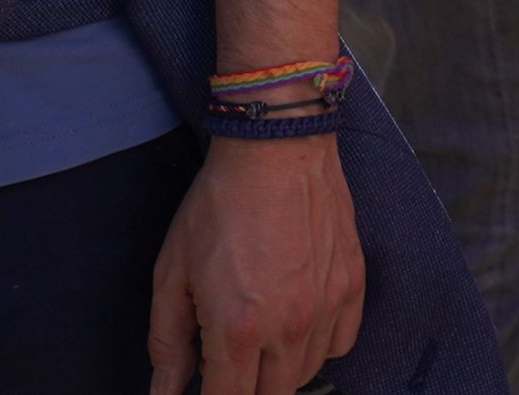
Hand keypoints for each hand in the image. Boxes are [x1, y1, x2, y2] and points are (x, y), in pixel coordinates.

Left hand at [147, 135, 363, 394]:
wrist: (276, 149)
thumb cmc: (218, 206)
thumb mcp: (172, 274)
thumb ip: (167, 343)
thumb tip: (165, 391)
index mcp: (238, 329)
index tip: (204, 387)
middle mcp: (290, 326)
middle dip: (244, 389)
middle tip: (226, 365)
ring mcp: (327, 305)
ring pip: (308, 372)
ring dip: (280, 372)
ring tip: (258, 344)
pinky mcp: (353, 282)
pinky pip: (342, 341)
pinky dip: (320, 346)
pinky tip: (297, 326)